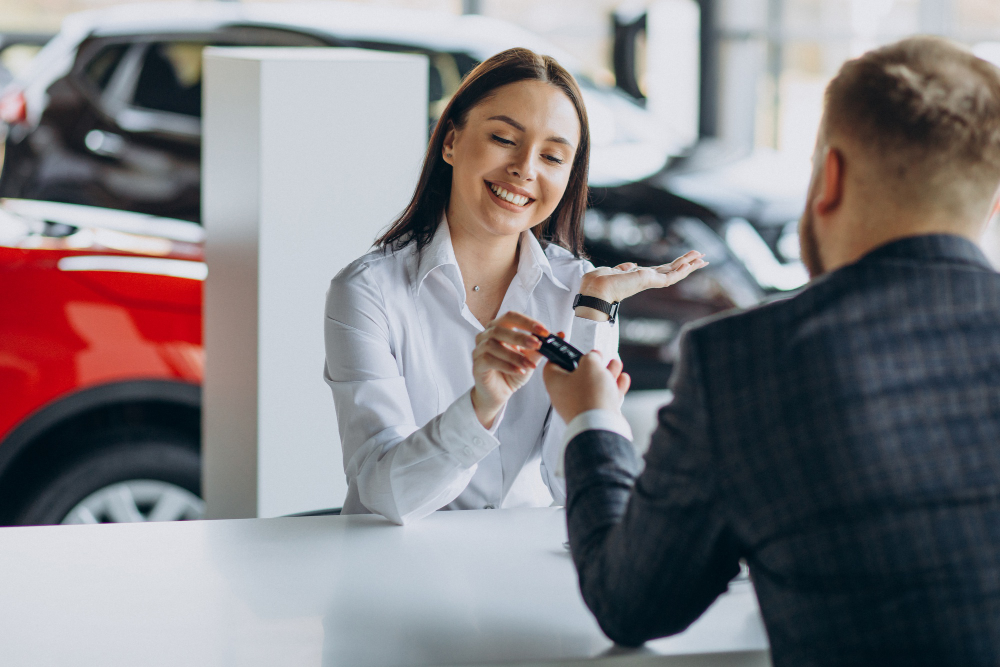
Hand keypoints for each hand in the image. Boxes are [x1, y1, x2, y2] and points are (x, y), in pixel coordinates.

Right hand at [471, 311, 547, 428]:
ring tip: (529, 365)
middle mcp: (486, 335)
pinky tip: (519, 371)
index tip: (544, 332)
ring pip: (493, 345)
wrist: (499, 393)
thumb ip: (541, 347)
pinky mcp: (476, 364)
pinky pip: (489, 360)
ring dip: (514, 355)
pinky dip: (507, 365)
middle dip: (521, 336)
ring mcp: (478, 349)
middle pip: (500, 328)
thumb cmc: (512, 372)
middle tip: (537, 344)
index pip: (511, 316)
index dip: (528, 322)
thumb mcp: (529, 359)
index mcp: (499, 328)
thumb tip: (560, 335)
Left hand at [542, 350, 630, 423]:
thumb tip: (594, 357)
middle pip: (577, 375)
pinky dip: (612, 388)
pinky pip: (602, 398)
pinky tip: (623, 379)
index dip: (564, 354)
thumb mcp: (589, 365)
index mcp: (555, 381)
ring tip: (616, 364)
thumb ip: (591, 357)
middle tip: (602, 356)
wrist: (599, 426)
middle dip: (593, 364)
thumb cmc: (590, 394)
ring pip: (592, 386)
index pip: (553, 364)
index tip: (573, 349)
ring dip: (606, 373)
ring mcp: (578, 407)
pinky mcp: (592, 415)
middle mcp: (563, 395)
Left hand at [577, 251, 707, 319]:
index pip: (662, 270)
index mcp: (639, 277)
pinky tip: (691, 263)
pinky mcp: (650, 282)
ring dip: (689, 265)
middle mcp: (647, 280)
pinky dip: (681, 270)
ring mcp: (650, 282)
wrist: (595, 290)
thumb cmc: (599, 282)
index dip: (674, 264)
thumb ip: (624, 268)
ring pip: (675, 273)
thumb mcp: (613, 270)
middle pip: (672, 270)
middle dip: (687, 263)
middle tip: (702, 258)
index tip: (685, 259)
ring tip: (703, 258)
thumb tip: (631, 265)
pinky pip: (670, 276)